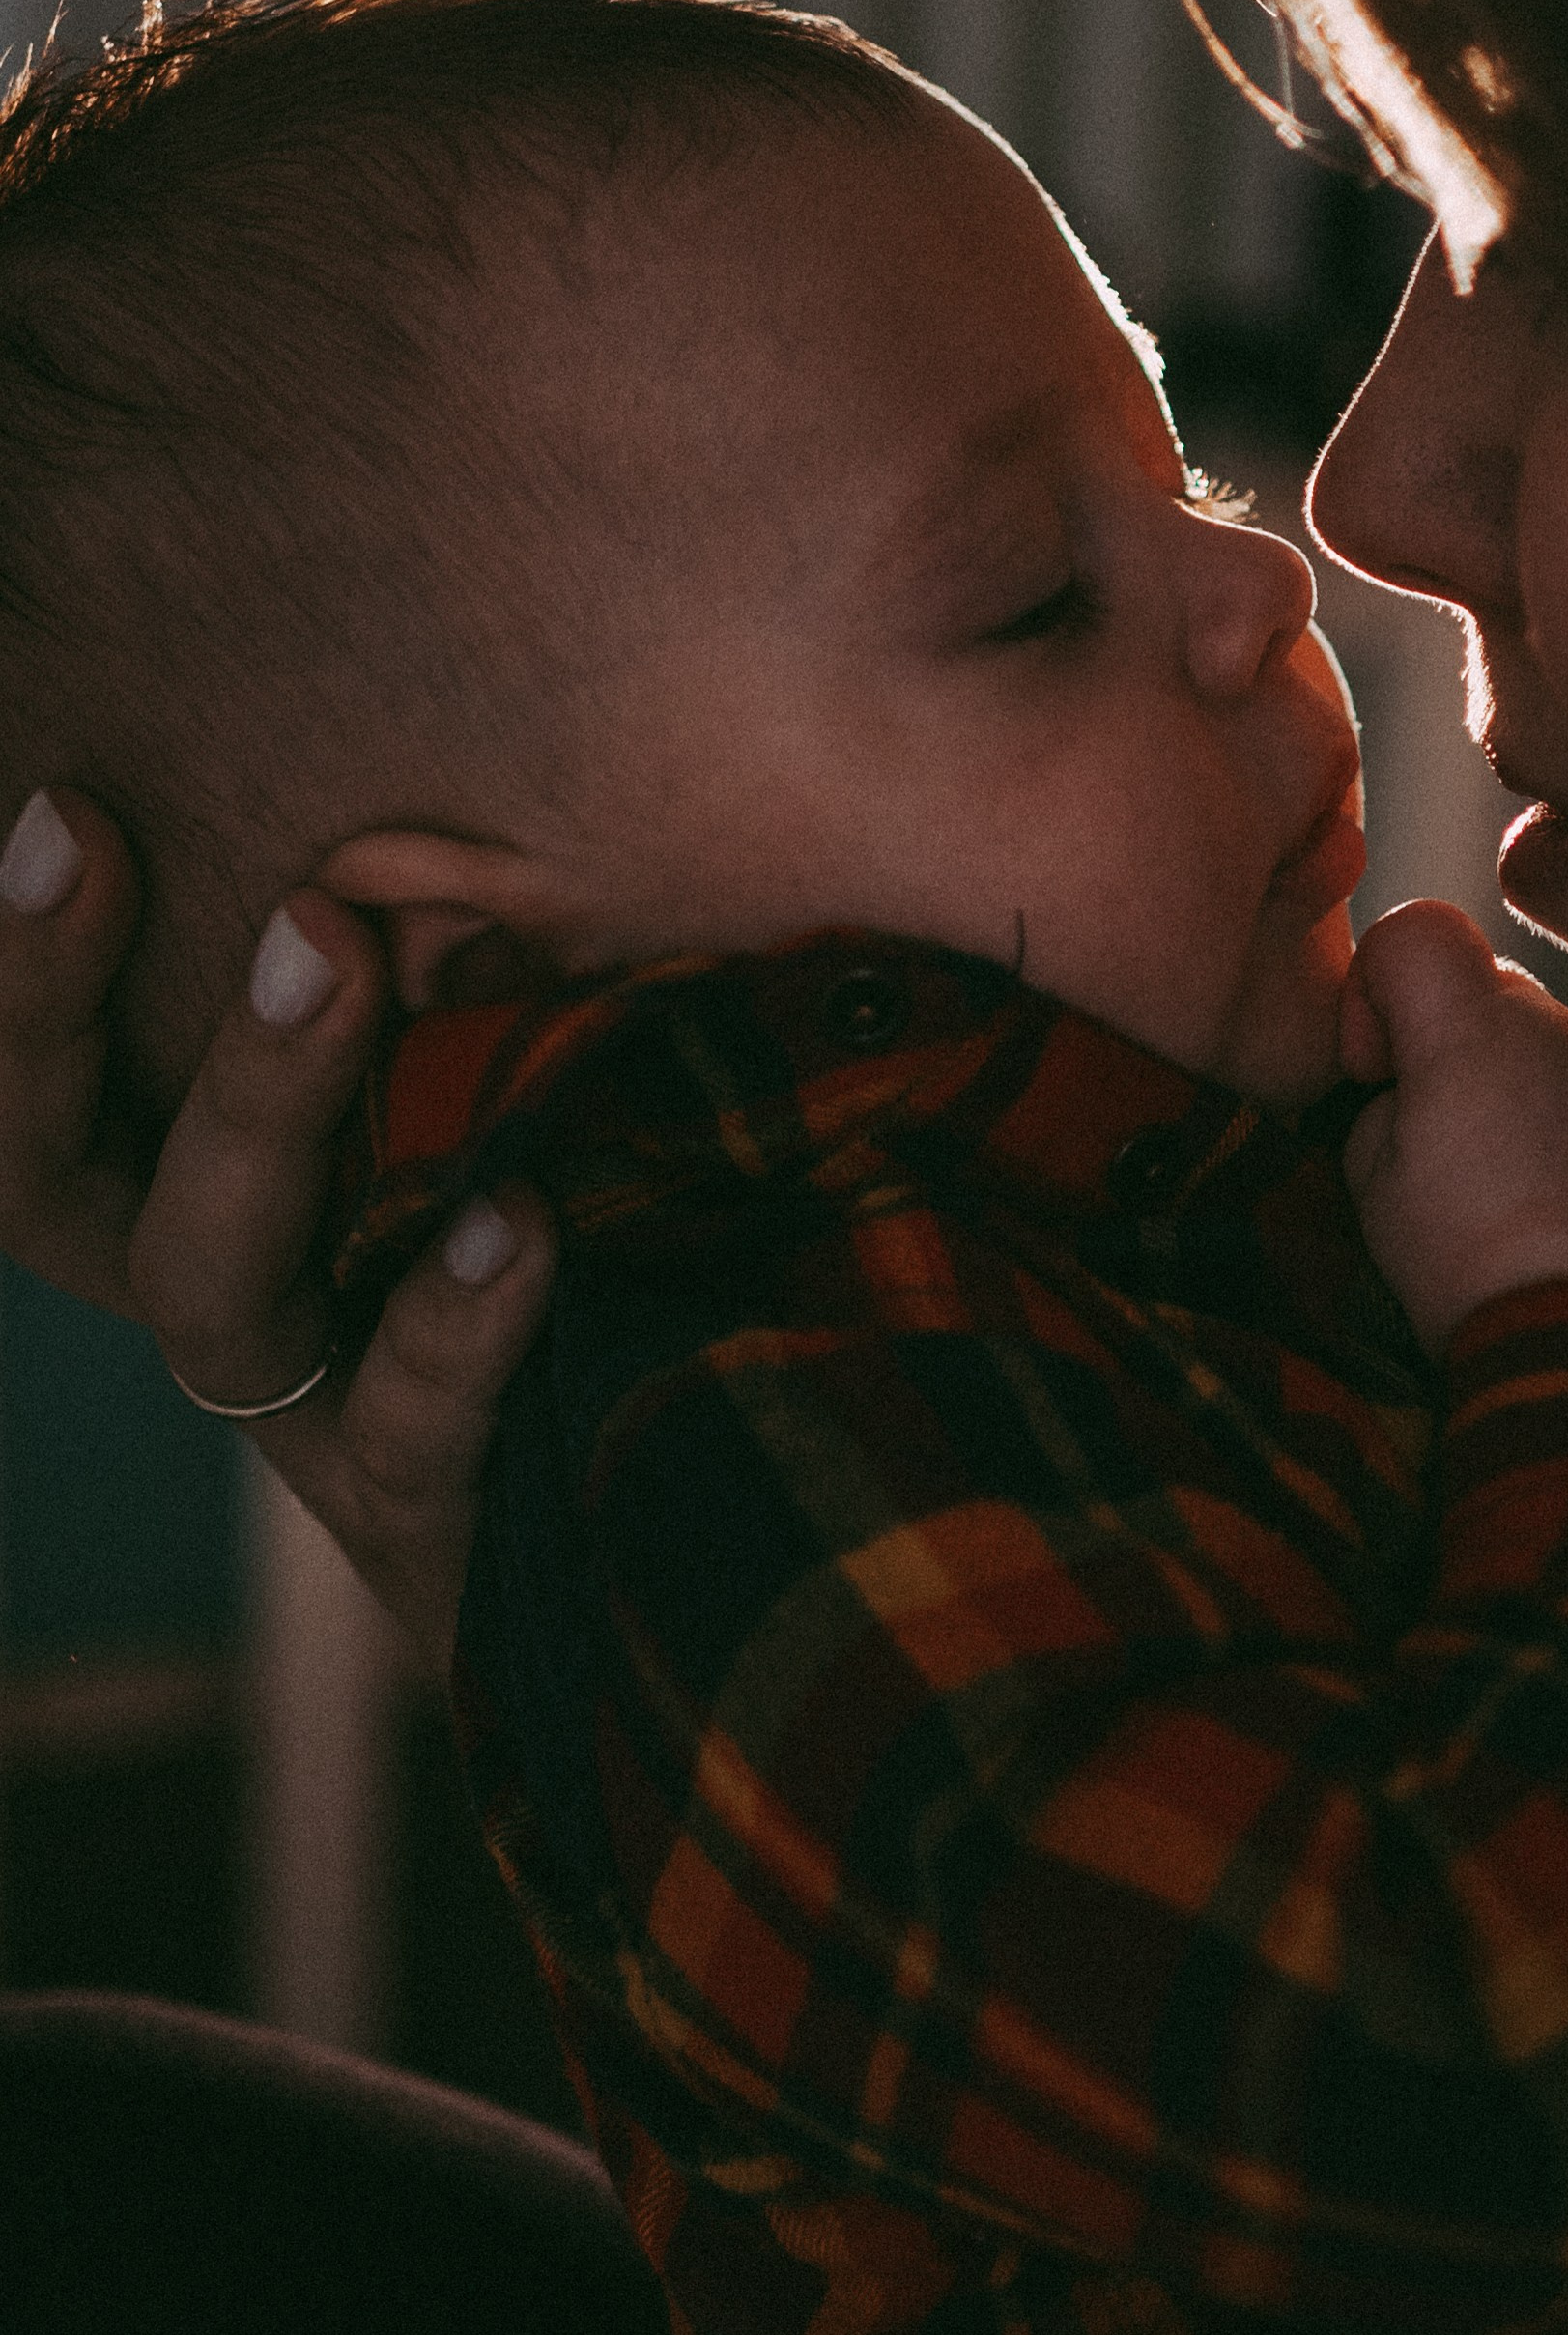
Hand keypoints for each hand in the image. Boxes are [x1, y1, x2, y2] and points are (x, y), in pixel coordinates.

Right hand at [0, 787, 553, 1674]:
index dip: (24, 972)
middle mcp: (231, 1287)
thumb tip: (461, 819)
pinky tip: (515, 1223)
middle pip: (50, 1175)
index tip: (70, 811)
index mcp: (212, 1176)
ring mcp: (314, 1416)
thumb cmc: (625, 1221)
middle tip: (176, 856)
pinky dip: (444, 1325)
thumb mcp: (538, 1070)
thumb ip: (477, 954)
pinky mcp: (433, 1524)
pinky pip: (403, 1432)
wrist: (730, 1512)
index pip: (48, 1085)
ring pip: (211, 1291)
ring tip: (339, 958)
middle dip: (57, 1010)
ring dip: (262, 1110)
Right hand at [1339, 899, 1567, 1352]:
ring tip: (1523, 1213)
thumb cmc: (1482, 1272)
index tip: (1375, 1073)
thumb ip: (1384, 1111)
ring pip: (1558, 1062)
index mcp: (1477, 1029)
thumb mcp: (1376, 1193)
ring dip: (1527, 1112)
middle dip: (1453, 1060)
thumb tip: (1409, 1100)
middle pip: (1490, 1001)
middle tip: (1445, 1164)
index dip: (1376, 986)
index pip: (1416, 928)